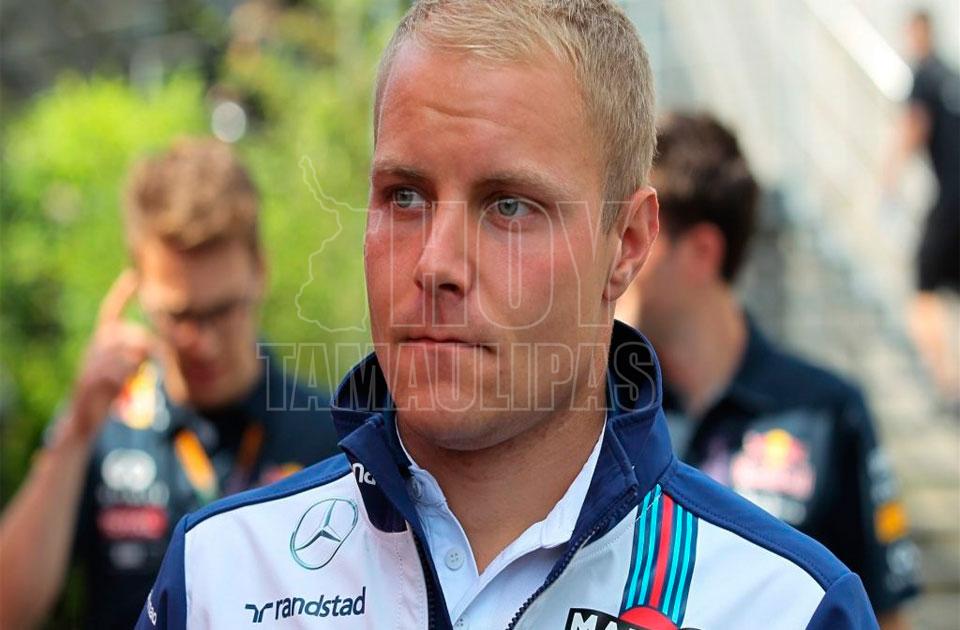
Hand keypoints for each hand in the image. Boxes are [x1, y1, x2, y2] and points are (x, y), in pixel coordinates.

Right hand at [65, 270, 156, 442]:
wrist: (83, 417)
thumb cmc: (108, 390)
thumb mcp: (125, 367)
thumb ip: (139, 353)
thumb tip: (155, 346)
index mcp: (101, 340)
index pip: (110, 310)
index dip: (122, 293)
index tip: (133, 275)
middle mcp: (95, 346)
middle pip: (132, 334)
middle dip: (148, 348)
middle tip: (147, 364)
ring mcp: (91, 362)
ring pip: (129, 354)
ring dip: (136, 368)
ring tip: (127, 378)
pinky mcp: (90, 379)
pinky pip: (119, 372)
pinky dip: (125, 379)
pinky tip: (120, 386)